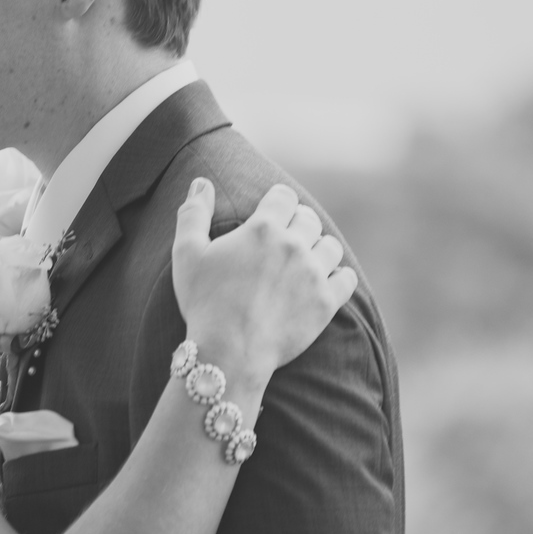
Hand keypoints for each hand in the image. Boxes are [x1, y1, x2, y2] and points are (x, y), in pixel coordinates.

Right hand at [171, 179, 356, 390]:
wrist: (229, 353)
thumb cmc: (204, 302)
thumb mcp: (186, 254)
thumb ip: (193, 213)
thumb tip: (201, 181)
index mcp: (262, 228)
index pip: (284, 197)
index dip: (277, 201)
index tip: (272, 210)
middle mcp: (293, 245)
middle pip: (309, 219)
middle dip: (298, 223)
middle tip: (286, 237)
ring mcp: (313, 274)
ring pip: (330, 246)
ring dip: (318, 248)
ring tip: (305, 259)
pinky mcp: (326, 303)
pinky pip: (346, 278)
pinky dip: (338, 276)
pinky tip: (325, 280)